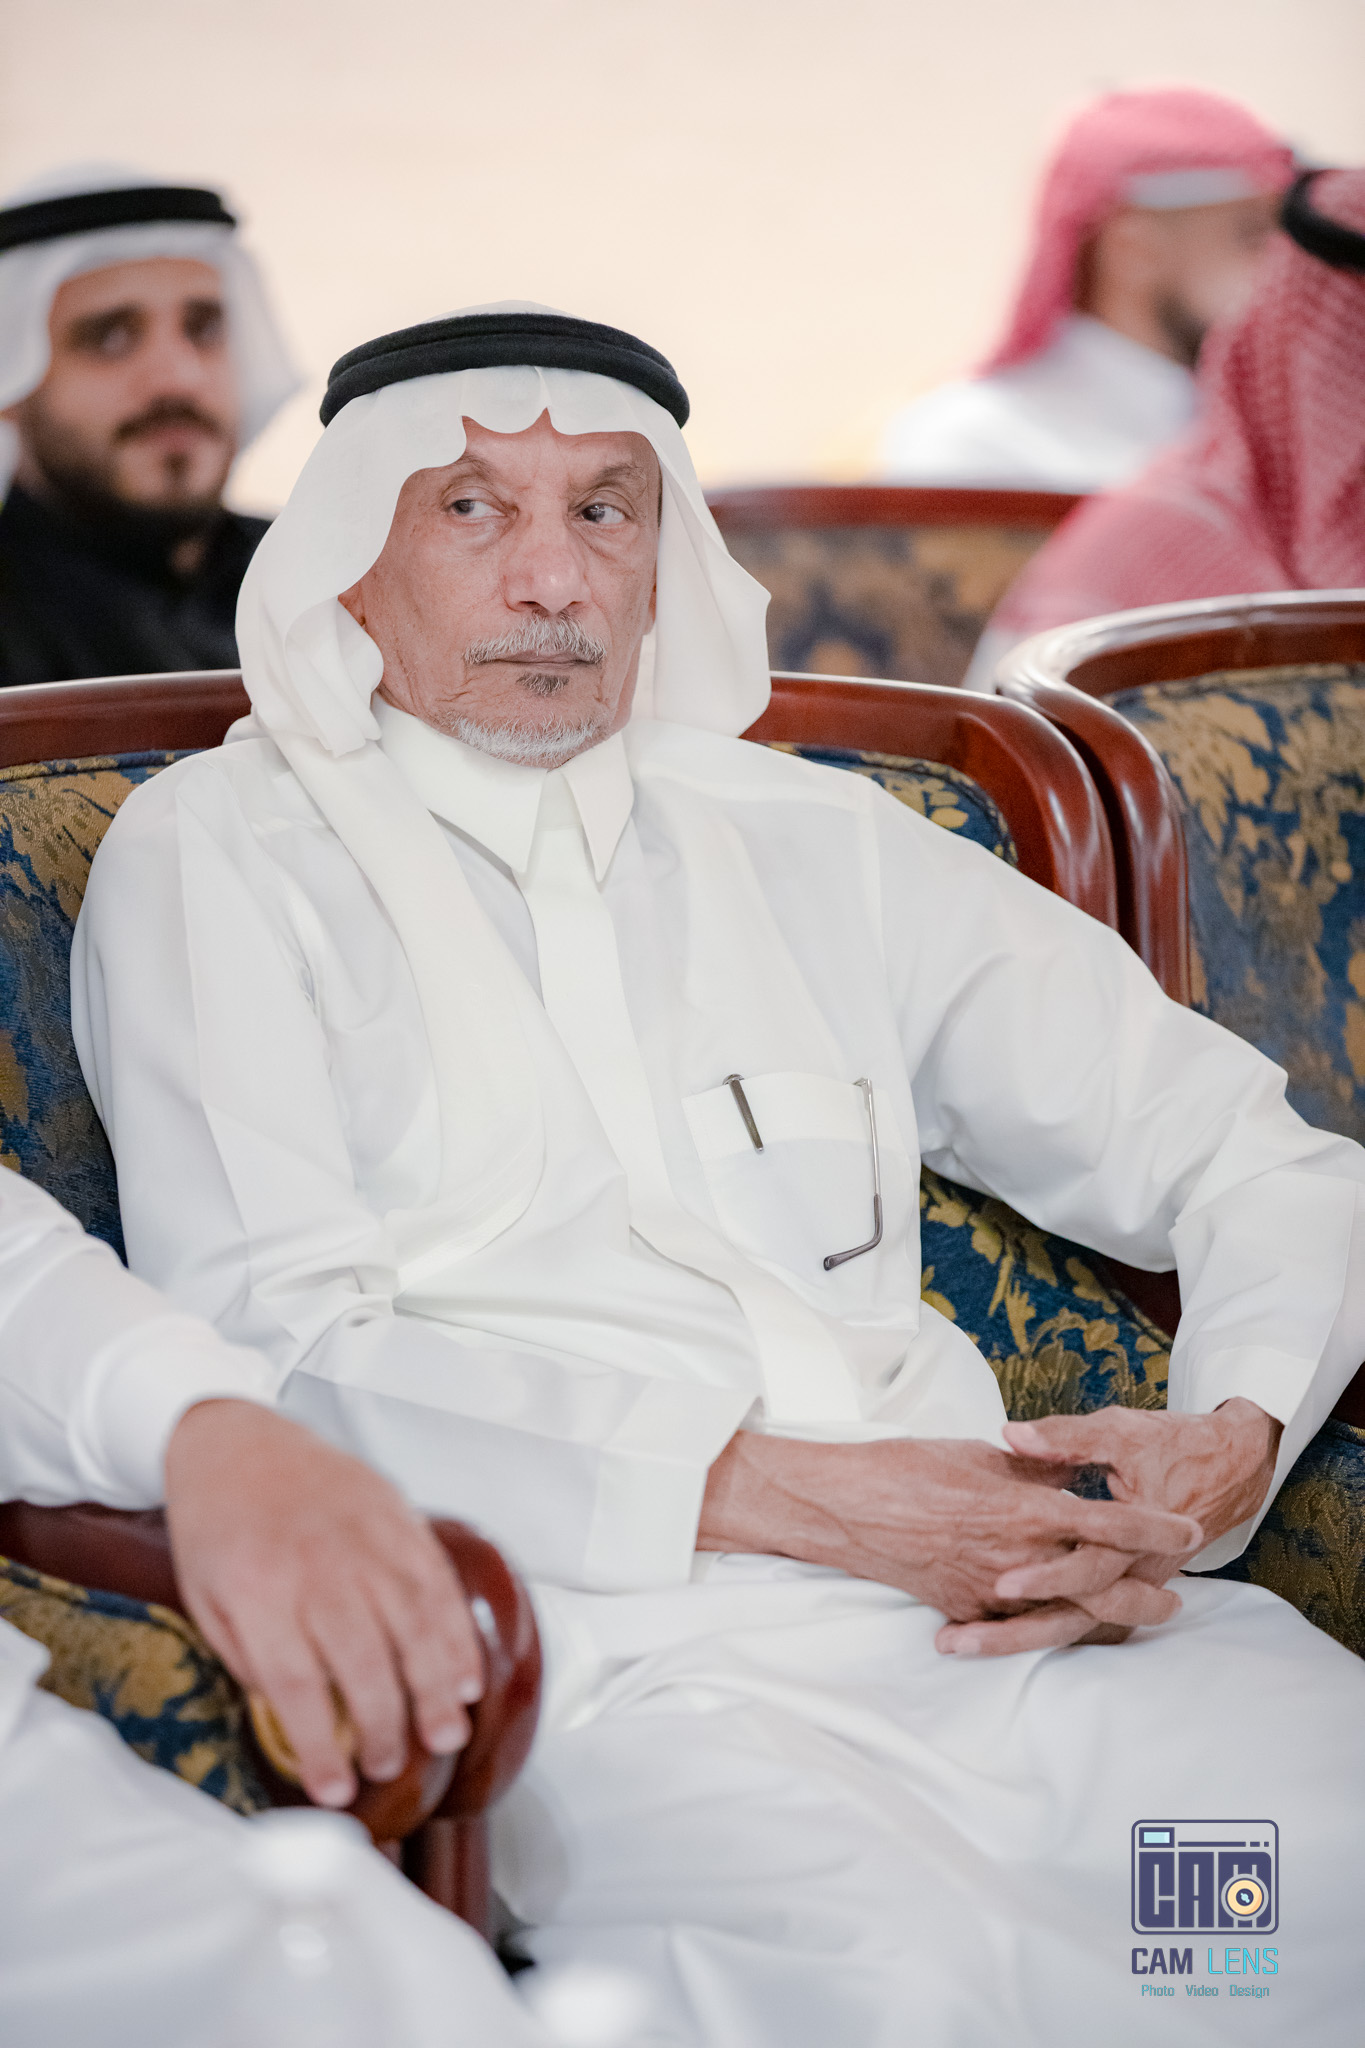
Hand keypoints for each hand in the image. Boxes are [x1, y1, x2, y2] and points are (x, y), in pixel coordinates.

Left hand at [164, 1400, 484, 1807]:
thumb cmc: (218, 1524)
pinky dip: (458, 1634)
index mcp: (258, 1592)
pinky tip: (466, 1675)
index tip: (335, 1790)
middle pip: (364, 1662)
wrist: (236, 1440)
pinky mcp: (398, 1519)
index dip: (321, 1747)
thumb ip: (248, 1660)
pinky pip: (438, 1584)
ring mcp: (365, 1540)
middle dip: (385, 1727)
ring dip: (436, 1688)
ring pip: (415, 1626)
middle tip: (390, 1766)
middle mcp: (318, 1567)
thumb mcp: (205, 1600)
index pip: (296, 1686)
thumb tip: (296, 1716)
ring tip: (445, 1736)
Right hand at [698, 1431, 1200, 1655]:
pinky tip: (1070, 1628)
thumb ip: (1031, 1468)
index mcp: (1021, 1507)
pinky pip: (1019, 1628)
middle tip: (1175, 1597)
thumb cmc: (907, 1467)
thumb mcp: (978, 1454)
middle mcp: (1013, 1557)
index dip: (1152, 1527)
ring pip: (1065, 1616)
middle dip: (1142, 1593)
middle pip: (1098, 1587)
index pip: (1106, 1522)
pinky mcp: (965, 1611)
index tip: (1187, 1526)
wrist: (843, 1507)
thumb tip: (1067, 1473)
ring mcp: (989, 1592)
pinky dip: (1049, 1628)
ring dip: (1106, 1618)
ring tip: (1138, 1617)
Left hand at [953, 1401, 1283, 1657]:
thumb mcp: (1121, 1432)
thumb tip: (1012, 1436)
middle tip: (958, 1637)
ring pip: (1072, 1627)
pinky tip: (988, 1628)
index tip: (998, 1582)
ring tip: (958, 1643)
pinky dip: (1037, 1625)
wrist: (1233, 1466)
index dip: (1044, 1577)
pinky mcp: (1121, 1586)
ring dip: (1018, 1637)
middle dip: (1015, 1631)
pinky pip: (1079, 1618)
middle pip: (1071, 1618)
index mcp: (1135, 1539)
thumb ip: (1066, 1438)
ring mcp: (1128, 1586)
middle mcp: (1134, 1574)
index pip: (1087, 1571)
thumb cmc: (1173, 1444)